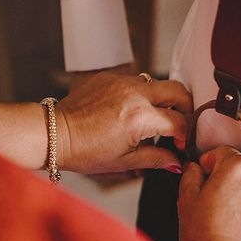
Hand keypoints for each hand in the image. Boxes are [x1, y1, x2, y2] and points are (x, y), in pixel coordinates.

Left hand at [55, 72, 191, 173]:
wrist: (55, 133)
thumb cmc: (85, 150)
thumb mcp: (125, 161)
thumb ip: (156, 159)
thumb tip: (176, 163)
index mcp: (140, 118)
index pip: (179, 121)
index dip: (184, 135)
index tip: (178, 143)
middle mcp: (135, 94)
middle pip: (178, 91)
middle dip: (185, 107)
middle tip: (179, 123)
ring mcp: (122, 82)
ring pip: (158, 83)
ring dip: (162, 100)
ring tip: (152, 119)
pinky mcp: (111, 77)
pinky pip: (137, 81)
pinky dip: (141, 95)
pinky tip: (131, 111)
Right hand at [177, 147, 240, 240]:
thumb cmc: (204, 235)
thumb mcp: (186, 198)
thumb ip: (190, 174)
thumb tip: (194, 168)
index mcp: (237, 167)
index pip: (221, 152)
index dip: (207, 164)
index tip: (201, 176)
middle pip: (240, 171)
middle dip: (226, 181)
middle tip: (210, 202)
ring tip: (225, 219)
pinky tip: (238, 230)